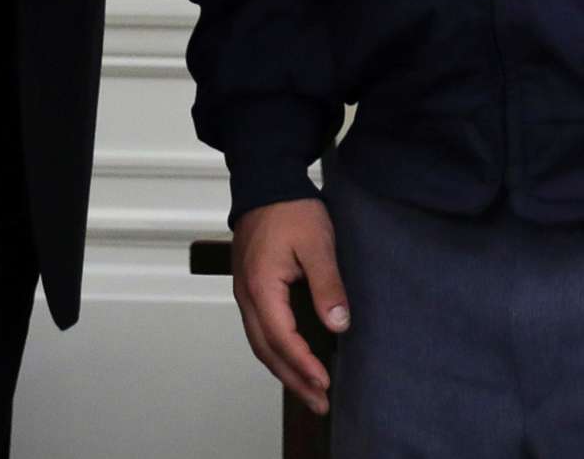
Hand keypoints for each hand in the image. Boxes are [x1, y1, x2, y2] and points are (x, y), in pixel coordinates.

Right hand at [230, 197, 349, 414]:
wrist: (265, 181)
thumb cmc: (290, 208)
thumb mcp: (317, 243)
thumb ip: (328, 285)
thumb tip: (339, 324)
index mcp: (261, 286)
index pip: (283, 338)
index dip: (304, 364)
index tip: (325, 383)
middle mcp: (247, 295)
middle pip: (267, 351)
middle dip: (294, 380)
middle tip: (320, 403)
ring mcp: (245, 293)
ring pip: (260, 344)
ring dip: (284, 370)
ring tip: (309, 391)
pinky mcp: (250, 288)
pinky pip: (259, 330)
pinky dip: (276, 351)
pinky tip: (292, 360)